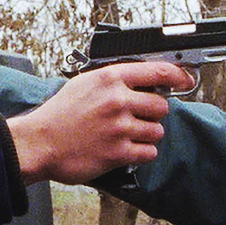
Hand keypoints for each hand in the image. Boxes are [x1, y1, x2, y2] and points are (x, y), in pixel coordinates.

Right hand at [6, 62, 195, 184]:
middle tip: (137, 118)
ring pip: (157, 130)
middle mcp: (117, 100)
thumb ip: (114, 80)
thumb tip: (145, 81)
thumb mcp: (84, 83)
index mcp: (110, 78)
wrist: (39, 143)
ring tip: (126, 135)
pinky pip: (149, 152)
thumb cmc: (58, 115)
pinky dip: (141, 153)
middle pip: (161, 105)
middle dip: (153, 113)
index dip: (178, 76)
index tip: (186, 80)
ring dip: (147, 134)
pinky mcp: (118, 152)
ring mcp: (119, 128)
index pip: (157, 71)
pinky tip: (125, 149)